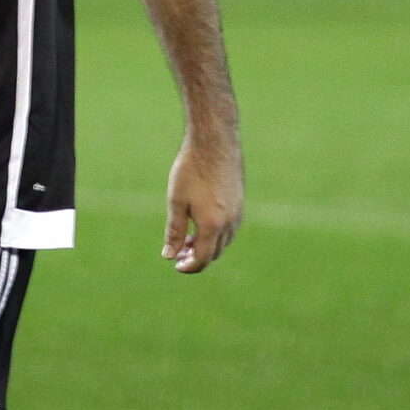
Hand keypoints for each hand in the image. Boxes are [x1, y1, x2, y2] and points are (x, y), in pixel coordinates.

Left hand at [162, 136, 241, 274]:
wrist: (214, 143)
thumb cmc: (191, 170)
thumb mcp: (177, 201)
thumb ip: (174, 231)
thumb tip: (169, 255)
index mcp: (212, 225)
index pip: (203, 259)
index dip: (189, 266)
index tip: (176, 264)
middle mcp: (229, 223)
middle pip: (215, 253)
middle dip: (197, 257)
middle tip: (178, 252)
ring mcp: (238, 213)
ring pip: (224, 242)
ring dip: (207, 246)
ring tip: (187, 239)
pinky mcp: (240, 204)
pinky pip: (230, 229)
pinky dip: (216, 234)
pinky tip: (202, 224)